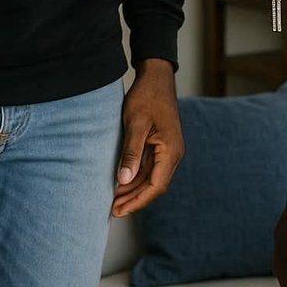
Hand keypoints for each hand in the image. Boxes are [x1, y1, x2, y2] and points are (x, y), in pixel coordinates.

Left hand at [112, 60, 184, 216]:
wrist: (156, 76)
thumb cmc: (147, 97)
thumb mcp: (135, 125)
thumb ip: (131, 153)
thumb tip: (123, 180)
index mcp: (171, 150)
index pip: (156, 186)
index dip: (137, 200)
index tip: (119, 210)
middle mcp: (173, 153)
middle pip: (154, 185)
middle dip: (134, 199)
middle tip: (113, 210)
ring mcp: (168, 149)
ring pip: (151, 177)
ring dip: (134, 189)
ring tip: (114, 200)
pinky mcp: (161, 144)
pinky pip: (149, 167)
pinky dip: (136, 176)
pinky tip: (121, 182)